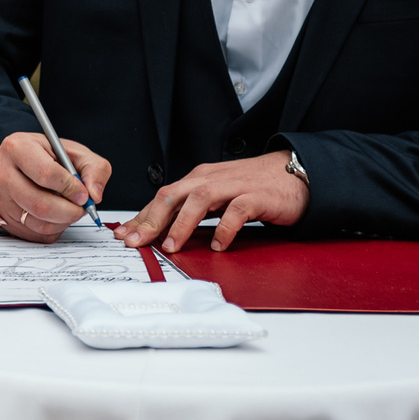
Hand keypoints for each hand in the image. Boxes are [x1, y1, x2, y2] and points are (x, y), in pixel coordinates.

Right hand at [0, 131, 111, 242]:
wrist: (21, 163)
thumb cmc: (48, 156)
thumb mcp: (75, 152)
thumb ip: (94, 169)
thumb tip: (94, 195)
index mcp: (17, 147)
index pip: (46, 174)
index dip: (71, 188)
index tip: (83, 194)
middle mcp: (1, 172)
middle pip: (39, 204)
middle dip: (69, 211)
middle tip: (81, 208)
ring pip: (36, 222)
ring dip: (62, 222)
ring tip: (69, 209)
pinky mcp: (0, 215)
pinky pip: (32, 233)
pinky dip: (51, 228)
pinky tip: (55, 215)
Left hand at [117, 150, 308, 250]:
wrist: (294, 173)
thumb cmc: (253, 186)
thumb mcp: (217, 195)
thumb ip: (193, 208)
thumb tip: (163, 230)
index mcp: (198, 179)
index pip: (162, 198)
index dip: (141, 217)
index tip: (123, 235)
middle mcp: (210, 179)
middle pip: (172, 196)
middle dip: (151, 220)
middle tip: (136, 242)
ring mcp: (233, 186)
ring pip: (198, 200)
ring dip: (181, 224)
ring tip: (171, 246)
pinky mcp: (256, 196)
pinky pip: (236, 211)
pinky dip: (224, 228)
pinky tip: (218, 245)